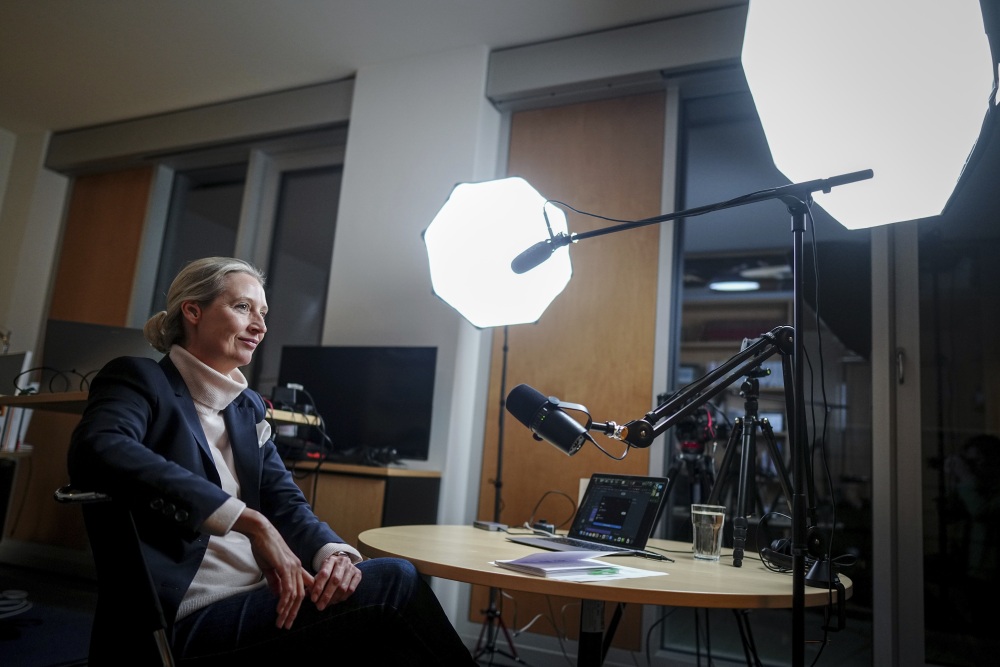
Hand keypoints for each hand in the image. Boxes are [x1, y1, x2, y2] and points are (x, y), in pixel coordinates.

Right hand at [233, 508, 313, 628]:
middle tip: (286, 625)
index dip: (298, 604)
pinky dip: (284, 601)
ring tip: (281, 622)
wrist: (260, 531)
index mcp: (295, 568)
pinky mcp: (285, 566)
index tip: (291, 617)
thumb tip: (277, 595)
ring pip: (295, 594)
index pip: (302, 589)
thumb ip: (275, 581)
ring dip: (288, 611)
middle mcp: (297, 568)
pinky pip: (288, 588)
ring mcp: (293, 567)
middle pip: (300, 596)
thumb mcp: (270, 567)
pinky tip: (279, 611)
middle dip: (293, 612)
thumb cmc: (264, 547)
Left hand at [310, 552, 361, 610]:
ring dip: (334, 599)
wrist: (343, 563)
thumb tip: (305, 594)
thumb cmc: (328, 570)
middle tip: (319, 606)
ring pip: (343, 587)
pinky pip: (351, 589)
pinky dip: (342, 597)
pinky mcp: (358, 574)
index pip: (324, 574)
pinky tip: (335, 601)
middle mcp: (342, 562)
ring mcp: (351, 568)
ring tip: (326, 605)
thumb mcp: (320, 573)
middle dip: (326, 596)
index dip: (318, 587)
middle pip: (335, 581)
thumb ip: (313, 583)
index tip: (313, 599)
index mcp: (330, 560)